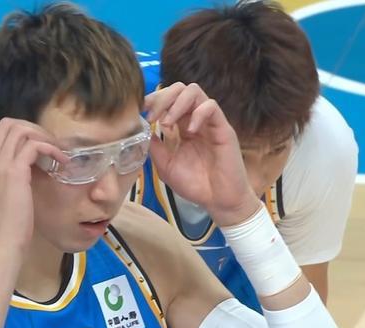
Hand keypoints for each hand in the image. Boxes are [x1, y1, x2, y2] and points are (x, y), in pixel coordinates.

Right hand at [0, 118, 67, 252]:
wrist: (4, 241)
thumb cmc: (9, 224)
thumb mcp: (3, 195)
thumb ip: (7, 178)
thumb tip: (24, 168)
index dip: (18, 131)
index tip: (36, 145)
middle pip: (8, 124)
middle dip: (33, 129)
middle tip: (50, 145)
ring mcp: (0, 165)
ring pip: (20, 130)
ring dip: (43, 136)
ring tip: (57, 151)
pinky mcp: (15, 172)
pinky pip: (34, 145)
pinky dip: (51, 149)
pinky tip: (61, 162)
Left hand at [144, 83, 260, 225]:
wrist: (218, 201)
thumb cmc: (195, 185)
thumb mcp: (166, 167)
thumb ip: (155, 148)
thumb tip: (142, 130)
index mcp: (181, 127)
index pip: (168, 100)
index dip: (153, 100)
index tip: (140, 111)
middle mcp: (195, 120)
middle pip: (179, 89)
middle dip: (162, 98)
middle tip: (151, 116)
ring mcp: (209, 123)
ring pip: (194, 91)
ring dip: (176, 103)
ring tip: (167, 123)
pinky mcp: (223, 128)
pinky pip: (211, 106)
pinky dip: (197, 114)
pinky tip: (189, 131)